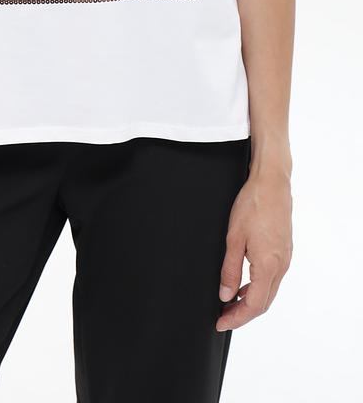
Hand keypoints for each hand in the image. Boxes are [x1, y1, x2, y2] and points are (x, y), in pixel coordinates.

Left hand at [216, 169, 292, 330]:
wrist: (272, 182)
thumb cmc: (253, 204)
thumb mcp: (234, 238)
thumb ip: (230, 269)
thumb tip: (225, 295)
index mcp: (269, 265)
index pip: (254, 305)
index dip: (237, 318)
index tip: (221, 323)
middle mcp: (281, 265)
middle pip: (264, 302)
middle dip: (243, 313)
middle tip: (223, 317)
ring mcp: (285, 258)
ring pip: (269, 291)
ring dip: (251, 300)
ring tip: (230, 302)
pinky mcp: (284, 250)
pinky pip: (273, 278)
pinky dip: (258, 287)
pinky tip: (244, 283)